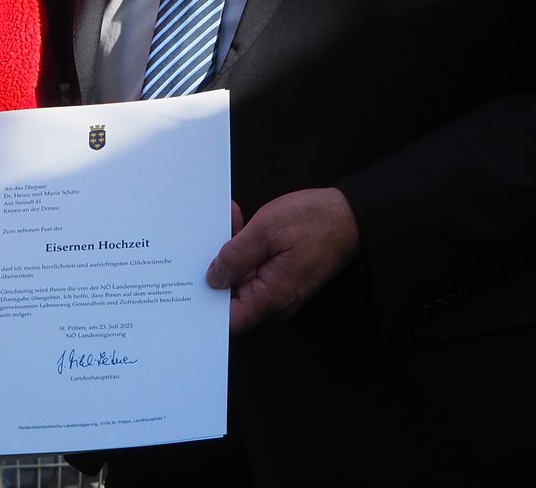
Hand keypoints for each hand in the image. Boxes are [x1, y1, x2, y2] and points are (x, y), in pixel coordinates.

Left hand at [205, 187, 358, 333]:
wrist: (350, 215)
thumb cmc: (313, 221)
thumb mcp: (265, 232)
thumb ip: (235, 257)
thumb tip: (212, 279)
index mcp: (273, 296)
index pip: (231, 320)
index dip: (206, 308)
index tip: (185, 289)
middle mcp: (276, 299)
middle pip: (231, 295)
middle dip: (213, 267)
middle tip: (200, 239)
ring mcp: (279, 287)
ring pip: (240, 276)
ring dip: (228, 249)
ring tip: (226, 219)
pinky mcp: (281, 273)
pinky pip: (254, 266)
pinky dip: (243, 246)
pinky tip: (236, 220)